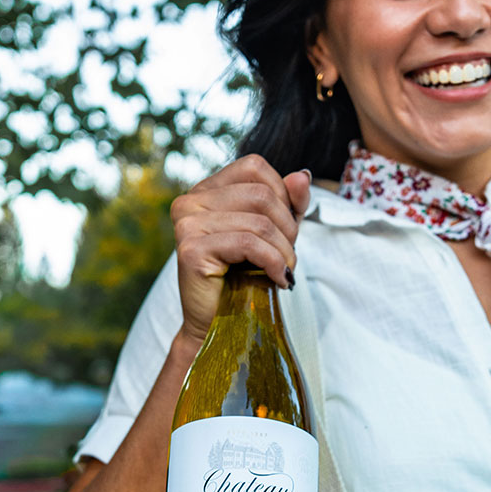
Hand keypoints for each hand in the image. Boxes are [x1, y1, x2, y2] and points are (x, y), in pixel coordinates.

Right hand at [169, 155, 311, 343]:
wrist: (220, 324)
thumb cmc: (245, 277)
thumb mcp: (275, 232)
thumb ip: (290, 202)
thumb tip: (303, 175)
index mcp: (206, 190)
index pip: (254, 167)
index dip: (282, 194)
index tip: (286, 227)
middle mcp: (190, 201)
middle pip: (261, 194)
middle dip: (287, 227)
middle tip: (287, 255)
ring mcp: (187, 223)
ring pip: (259, 222)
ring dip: (284, 251)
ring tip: (284, 271)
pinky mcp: (191, 249)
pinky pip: (249, 244)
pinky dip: (274, 263)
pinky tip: (279, 279)